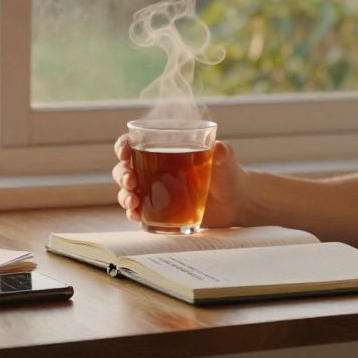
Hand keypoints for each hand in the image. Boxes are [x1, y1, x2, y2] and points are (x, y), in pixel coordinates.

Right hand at [111, 135, 248, 227]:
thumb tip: (220, 147)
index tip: (124, 152)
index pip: (135, 142)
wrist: (234, 202)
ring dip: (124, 195)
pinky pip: (139, 211)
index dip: (123, 145)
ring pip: (128, 190)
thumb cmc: (227, 174)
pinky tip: (136, 215)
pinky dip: (133, 213)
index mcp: (164, 149)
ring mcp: (155, 190)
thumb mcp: (226, 161)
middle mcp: (154, 169)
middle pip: (125, 168)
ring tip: (133, 202)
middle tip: (132, 181)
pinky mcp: (159, 209)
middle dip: (122, 174)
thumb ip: (223, 153)